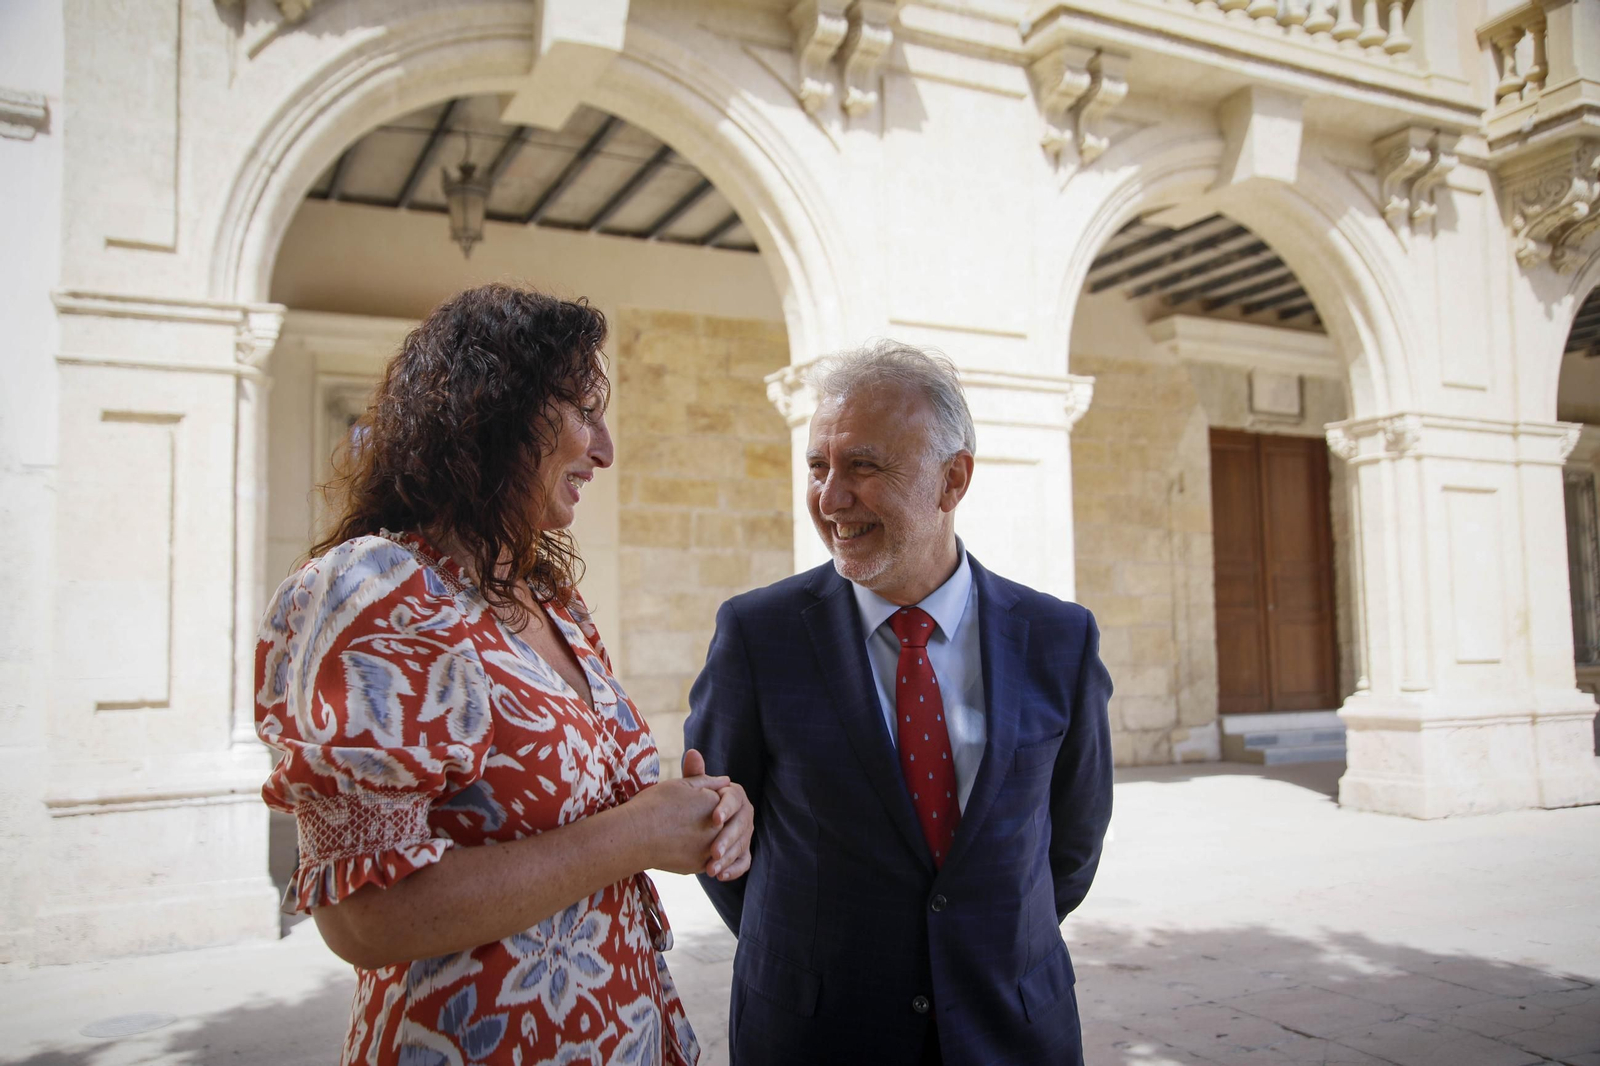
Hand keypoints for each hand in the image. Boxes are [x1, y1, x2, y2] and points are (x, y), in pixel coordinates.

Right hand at [627, 770, 726, 874]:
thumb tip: (726, 780)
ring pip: (714, 843)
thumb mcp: (681, 784)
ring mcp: (710, 849)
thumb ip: (707, 781)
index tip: (684, 803)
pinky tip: (678, 847)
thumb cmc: (655, 804)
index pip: (721, 801)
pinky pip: (704, 859)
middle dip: (706, 821)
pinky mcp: (699, 865)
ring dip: (703, 839)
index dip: (703, 801)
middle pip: (720, 824)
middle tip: (679, 819)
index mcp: (717, 804)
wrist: (634, 835)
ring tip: (678, 833)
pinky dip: (695, 853)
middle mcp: (719, 828)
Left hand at [682, 749, 753, 881]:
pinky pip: (743, 862)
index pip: (734, 800)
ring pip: (741, 846)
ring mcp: (745, 834)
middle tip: (713, 853)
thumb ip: (693, 774)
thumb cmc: (688, 804)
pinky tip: (719, 876)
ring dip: (728, 859)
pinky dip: (734, 870)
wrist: (683, 826)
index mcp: (734, 795)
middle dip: (727, 840)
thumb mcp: (690, 789)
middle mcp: (744, 814)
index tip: (714, 819)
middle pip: (740, 827)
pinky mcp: (741, 852)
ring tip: (710, 870)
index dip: (726, 809)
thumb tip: (693, 752)